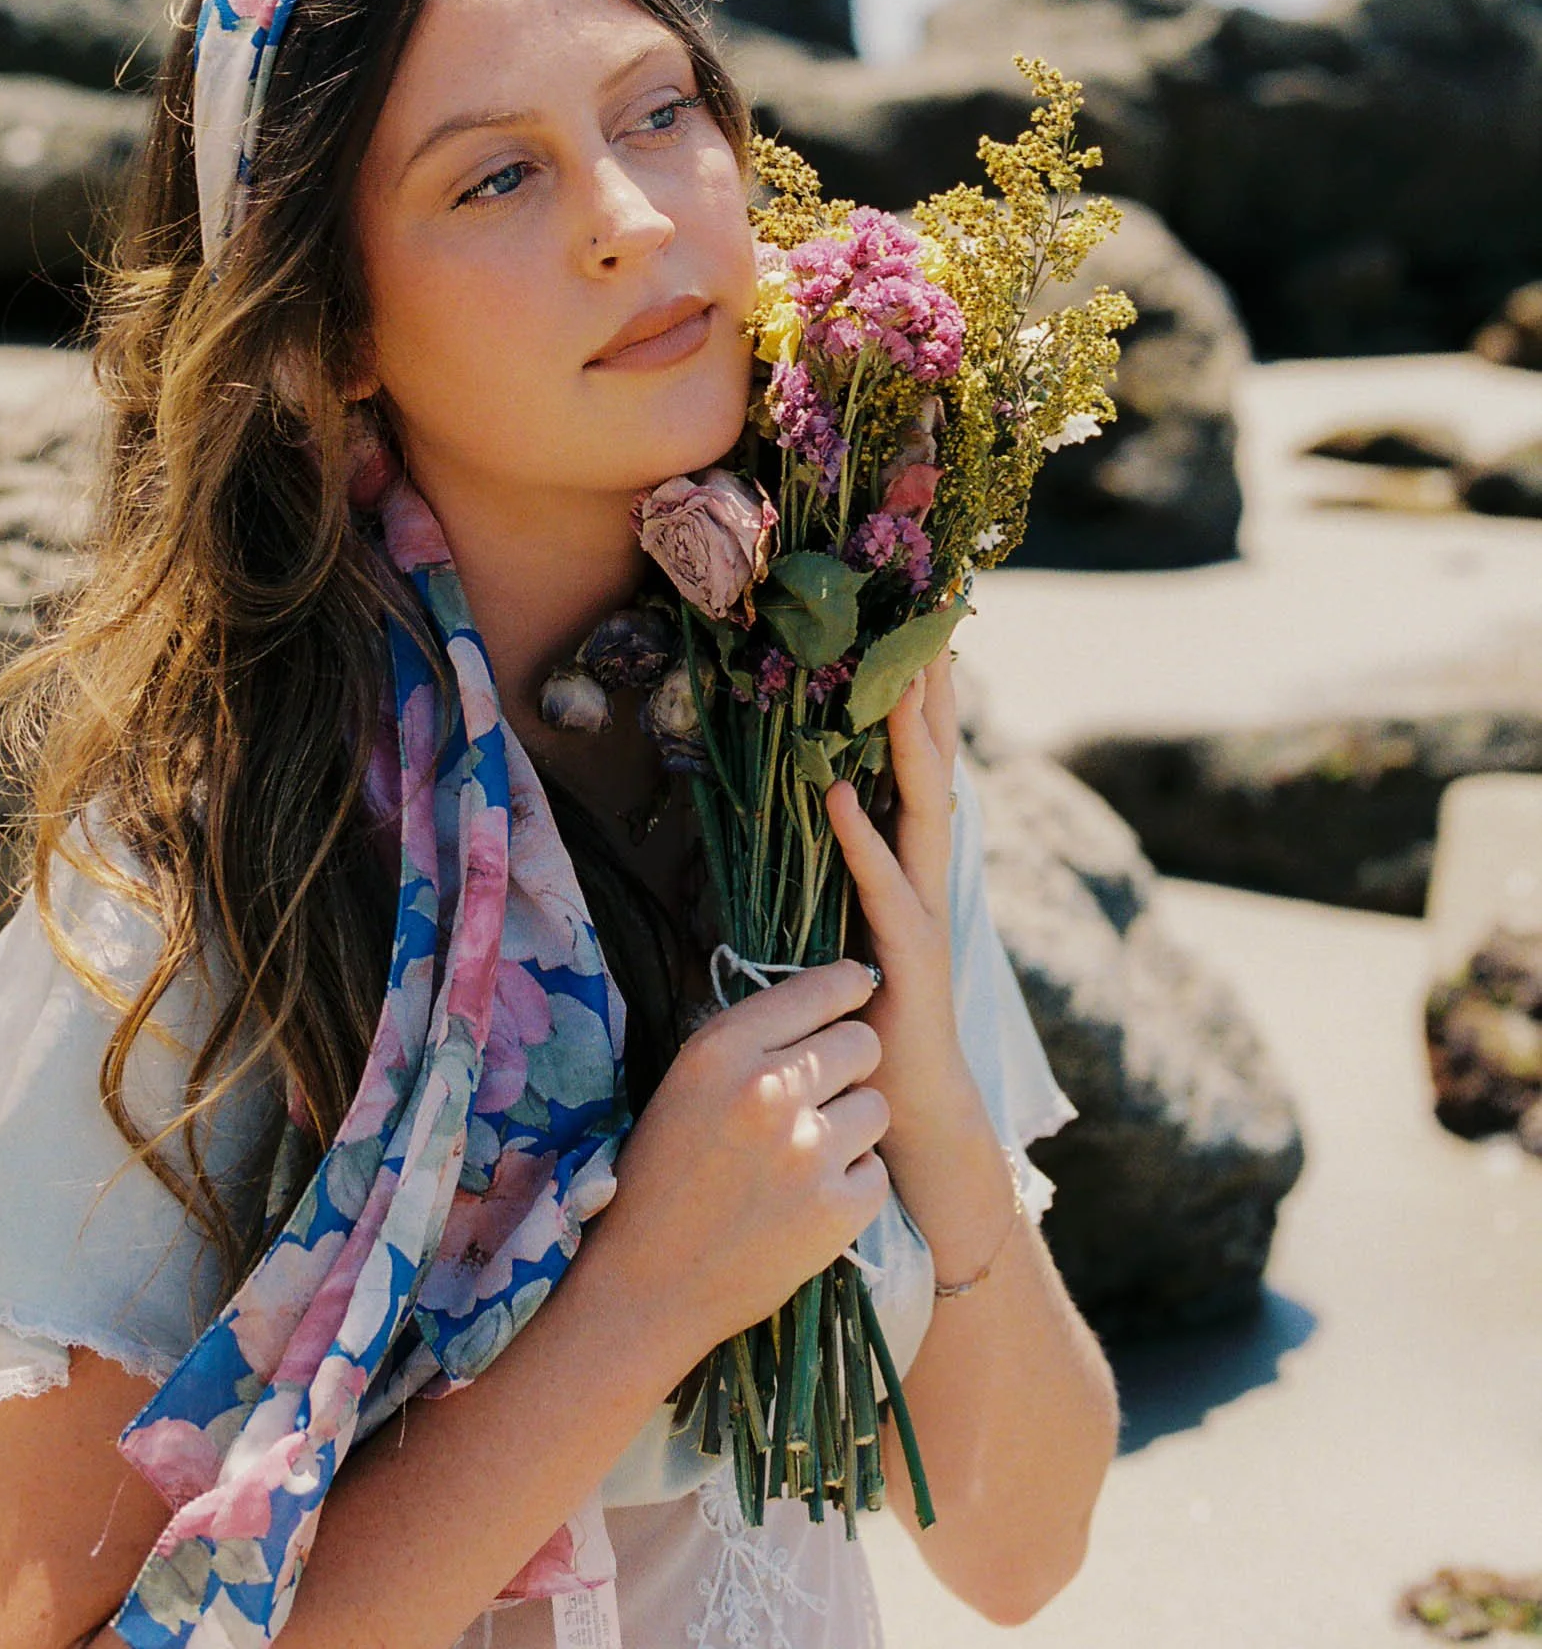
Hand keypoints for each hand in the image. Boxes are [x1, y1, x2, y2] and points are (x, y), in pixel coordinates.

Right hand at [603, 958, 890, 1370]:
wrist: (647, 1285)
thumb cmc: (662, 1176)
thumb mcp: (686, 1083)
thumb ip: (750, 1041)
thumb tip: (826, 997)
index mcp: (721, 1050)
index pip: (819, 988)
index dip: (849, 985)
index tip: (858, 988)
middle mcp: (767, 1090)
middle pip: (863, 1042)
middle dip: (849, 1063)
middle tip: (820, 1093)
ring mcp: (805, 1152)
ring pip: (878, 1105)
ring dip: (853, 1125)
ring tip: (809, 1152)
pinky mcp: (834, 1211)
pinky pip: (878, 1171)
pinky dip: (854, 1184)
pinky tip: (812, 1197)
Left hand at [825, 652, 978, 1160]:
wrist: (910, 1117)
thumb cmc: (868, 1024)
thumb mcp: (846, 929)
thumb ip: (839, 872)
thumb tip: (804, 806)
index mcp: (911, 866)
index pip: (922, 767)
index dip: (923, 700)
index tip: (919, 630)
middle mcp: (926, 878)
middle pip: (936, 771)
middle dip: (932, 699)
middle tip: (930, 623)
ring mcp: (924, 916)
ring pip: (923, 815)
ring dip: (907, 747)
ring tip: (891, 683)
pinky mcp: (909, 960)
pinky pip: (884, 890)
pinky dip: (864, 841)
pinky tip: (841, 795)